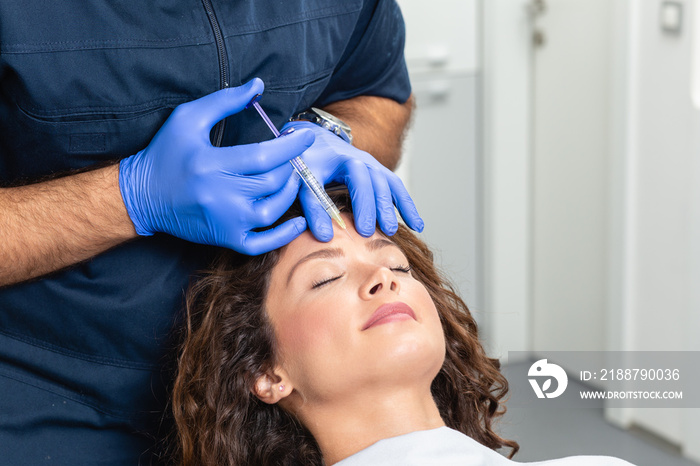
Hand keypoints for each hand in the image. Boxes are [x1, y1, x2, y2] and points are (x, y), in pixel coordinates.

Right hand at [119, 78, 314, 254]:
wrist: (141, 196)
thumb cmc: (166, 153)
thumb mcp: (188, 118)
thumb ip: (225, 101)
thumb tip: (258, 86)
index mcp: (211, 164)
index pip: (264, 156)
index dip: (291, 146)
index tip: (305, 135)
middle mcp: (220, 195)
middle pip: (273, 182)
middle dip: (292, 165)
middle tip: (296, 154)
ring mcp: (225, 221)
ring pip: (273, 210)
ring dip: (291, 192)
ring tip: (292, 175)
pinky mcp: (225, 238)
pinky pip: (262, 243)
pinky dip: (284, 235)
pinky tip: (298, 221)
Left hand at [280, 120, 422, 240]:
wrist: (318, 142)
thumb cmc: (307, 164)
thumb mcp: (301, 181)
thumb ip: (312, 206)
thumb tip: (324, 236)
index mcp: (341, 159)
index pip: (355, 182)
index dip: (357, 206)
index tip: (357, 231)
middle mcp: (360, 160)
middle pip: (374, 183)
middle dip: (378, 208)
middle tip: (380, 232)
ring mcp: (373, 166)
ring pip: (388, 185)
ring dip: (395, 208)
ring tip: (395, 231)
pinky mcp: (379, 174)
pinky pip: (397, 189)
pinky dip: (407, 206)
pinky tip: (416, 225)